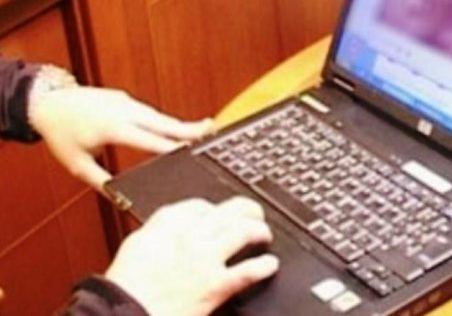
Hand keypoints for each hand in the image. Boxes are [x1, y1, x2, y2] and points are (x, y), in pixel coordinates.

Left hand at [29, 87, 215, 189]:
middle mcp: (123, 112)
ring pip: (158, 115)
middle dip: (189, 126)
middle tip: (212, 129)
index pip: (151, 139)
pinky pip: (149, 111)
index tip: (192, 148)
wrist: (45, 102)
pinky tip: (173, 127)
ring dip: (178, 123)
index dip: (173, 145)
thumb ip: (102, 182)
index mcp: (113, 128)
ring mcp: (125, 103)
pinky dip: (163, 120)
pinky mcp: (124, 99)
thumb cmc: (60, 134)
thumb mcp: (77, 164)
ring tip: (200, 130)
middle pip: (163, 121)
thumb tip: (120, 199)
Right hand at [106, 197, 278, 315]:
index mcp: (168, 222)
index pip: (201, 204)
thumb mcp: (137, 245)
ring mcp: (205, 258)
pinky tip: (270, 265)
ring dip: (260, 232)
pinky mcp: (216, 285)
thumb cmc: (126, 287)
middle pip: (231, 210)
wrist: (123, 314)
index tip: (222, 214)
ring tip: (264, 236)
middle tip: (255, 215)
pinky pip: (249, 270)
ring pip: (244, 231)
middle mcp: (190, 234)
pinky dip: (264, 266)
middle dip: (248, 209)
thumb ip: (161, 231)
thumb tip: (175, 228)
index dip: (217, 209)